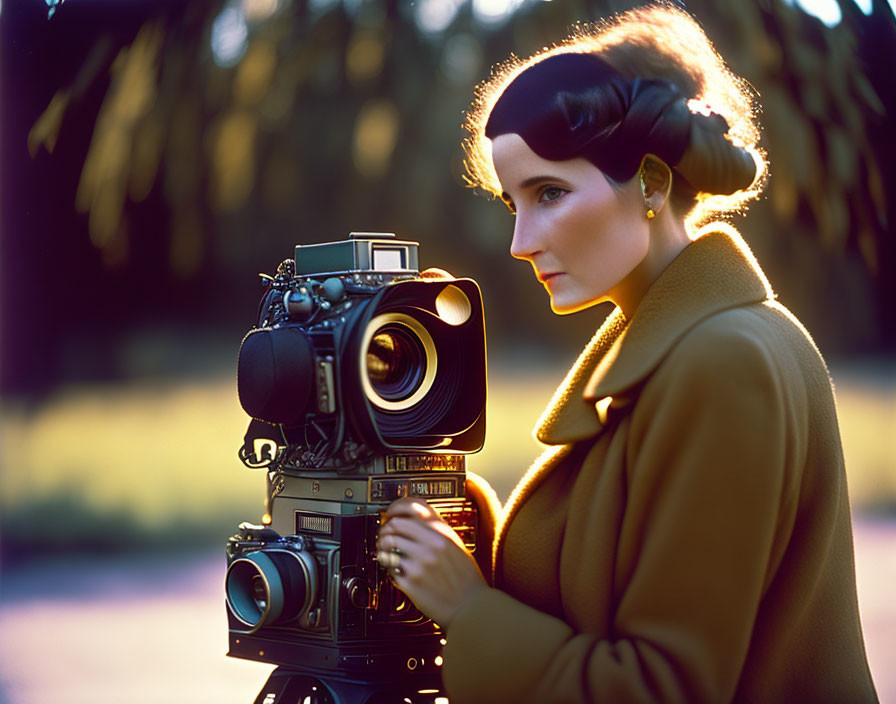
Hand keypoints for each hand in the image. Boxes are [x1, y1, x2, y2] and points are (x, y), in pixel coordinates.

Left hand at [376, 497, 487, 626]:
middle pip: (395, 525)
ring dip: (384, 549)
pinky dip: (390, 569)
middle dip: (386, 530)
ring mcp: (419, 563)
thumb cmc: (465, 578)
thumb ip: (437, 531)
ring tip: (388, 554)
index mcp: (442, 533)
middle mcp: (430, 544)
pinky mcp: (410, 582)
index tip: (391, 515)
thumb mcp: (456, 545)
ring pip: (388, 545)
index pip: (411, 509)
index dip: (397, 510)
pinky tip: (396, 572)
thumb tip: (415, 519)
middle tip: (386, 537)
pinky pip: (390, 568)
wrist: (471, 608)